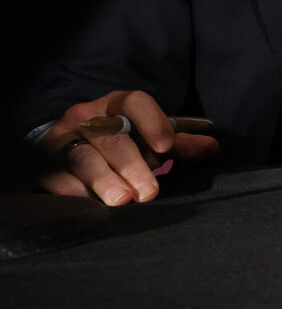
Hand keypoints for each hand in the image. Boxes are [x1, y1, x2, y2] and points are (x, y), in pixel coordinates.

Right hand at [36, 90, 217, 205]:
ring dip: (104, 181)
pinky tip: (89, 205)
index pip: (135, 102)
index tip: (167, 147)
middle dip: (132, 166)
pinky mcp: (44, 163)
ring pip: (84, 159)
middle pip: (112, 139)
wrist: (65, 142)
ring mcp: (63, 140)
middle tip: (149, 192)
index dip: (152, 121)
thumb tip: (211, 148)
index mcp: (116, 104)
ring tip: (121, 200)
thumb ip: (179, 143)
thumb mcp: (147, 136)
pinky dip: (75, 192)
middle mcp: (88, 118)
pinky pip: (57, 178)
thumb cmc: (117, 139)